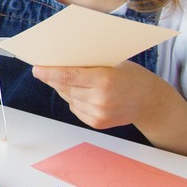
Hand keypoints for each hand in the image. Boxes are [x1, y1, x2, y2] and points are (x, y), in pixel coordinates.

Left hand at [32, 60, 166, 129]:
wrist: (150, 101)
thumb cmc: (131, 76)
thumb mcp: (111, 64)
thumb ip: (88, 65)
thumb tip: (60, 63)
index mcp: (104, 80)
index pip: (68, 75)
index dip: (49, 72)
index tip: (36, 68)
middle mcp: (100, 99)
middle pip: (65, 87)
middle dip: (51, 78)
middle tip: (41, 71)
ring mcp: (98, 113)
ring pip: (68, 98)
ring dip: (62, 88)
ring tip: (63, 79)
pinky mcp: (97, 123)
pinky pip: (75, 108)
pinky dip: (73, 99)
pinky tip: (79, 92)